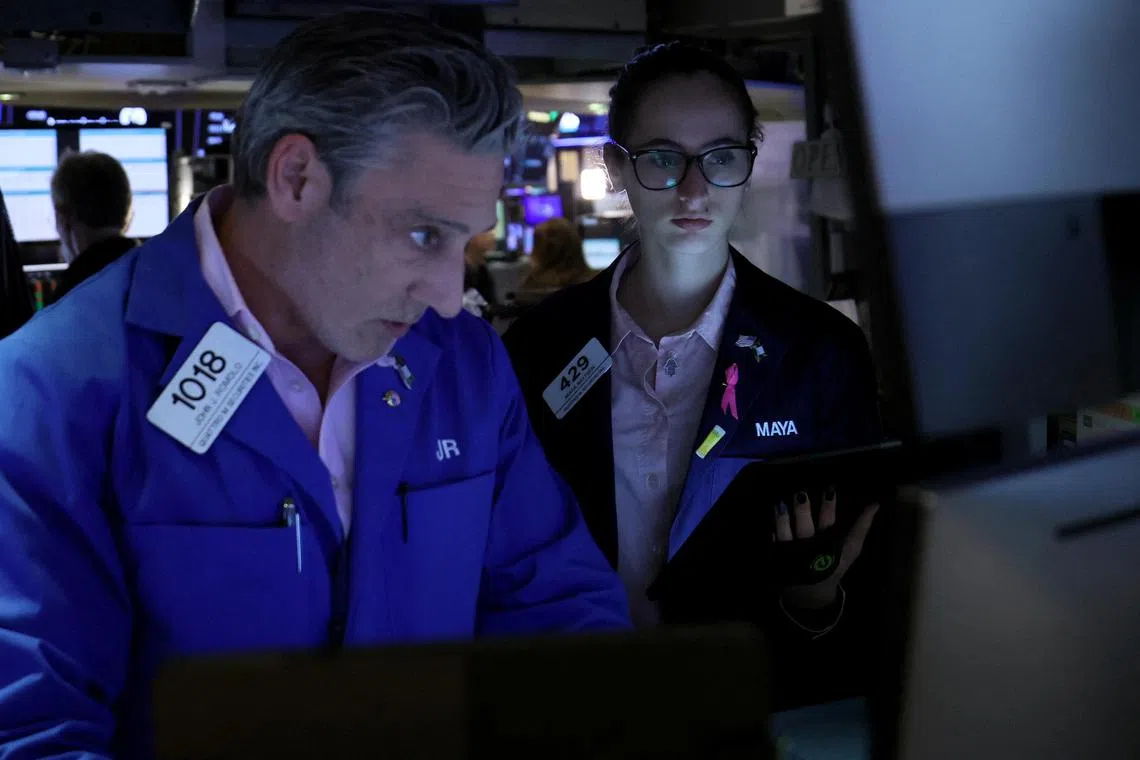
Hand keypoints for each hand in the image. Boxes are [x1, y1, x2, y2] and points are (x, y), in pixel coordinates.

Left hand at [772, 488, 878, 610]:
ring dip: (782, 518)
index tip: (829, 490)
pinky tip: (769, 523)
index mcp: (828, 544)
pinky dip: (770, 533)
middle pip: (804, 526)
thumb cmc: (832, 565)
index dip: (829, 506)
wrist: (811, 593)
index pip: (828, 521)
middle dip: (802, 510)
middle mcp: (809, 548)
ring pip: (784, 533)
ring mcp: (791, 553)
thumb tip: (874, 505)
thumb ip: (861, 527)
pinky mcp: (776, 559)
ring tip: (780, 504)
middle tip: (801, 493)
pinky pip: (771, 544)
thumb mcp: (850, 550)